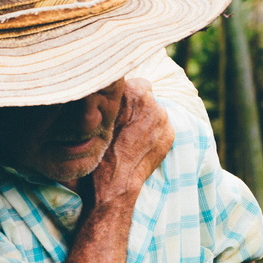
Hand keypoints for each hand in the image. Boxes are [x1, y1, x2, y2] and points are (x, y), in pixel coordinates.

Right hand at [92, 78, 173, 203]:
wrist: (112, 181)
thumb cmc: (97, 148)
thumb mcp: (93, 116)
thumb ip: (105, 99)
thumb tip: (102, 91)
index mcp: (130, 90)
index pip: (135, 82)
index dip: (125, 95)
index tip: (118, 107)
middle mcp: (150, 101)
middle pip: (146, 95)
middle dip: (137, 105)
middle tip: (123, 123)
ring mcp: (162, 118)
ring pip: (155, 111)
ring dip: (146, 119)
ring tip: (130, 136)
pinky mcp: (170, 134)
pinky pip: (162, 127)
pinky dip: (154, 133)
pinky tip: (140, 145)